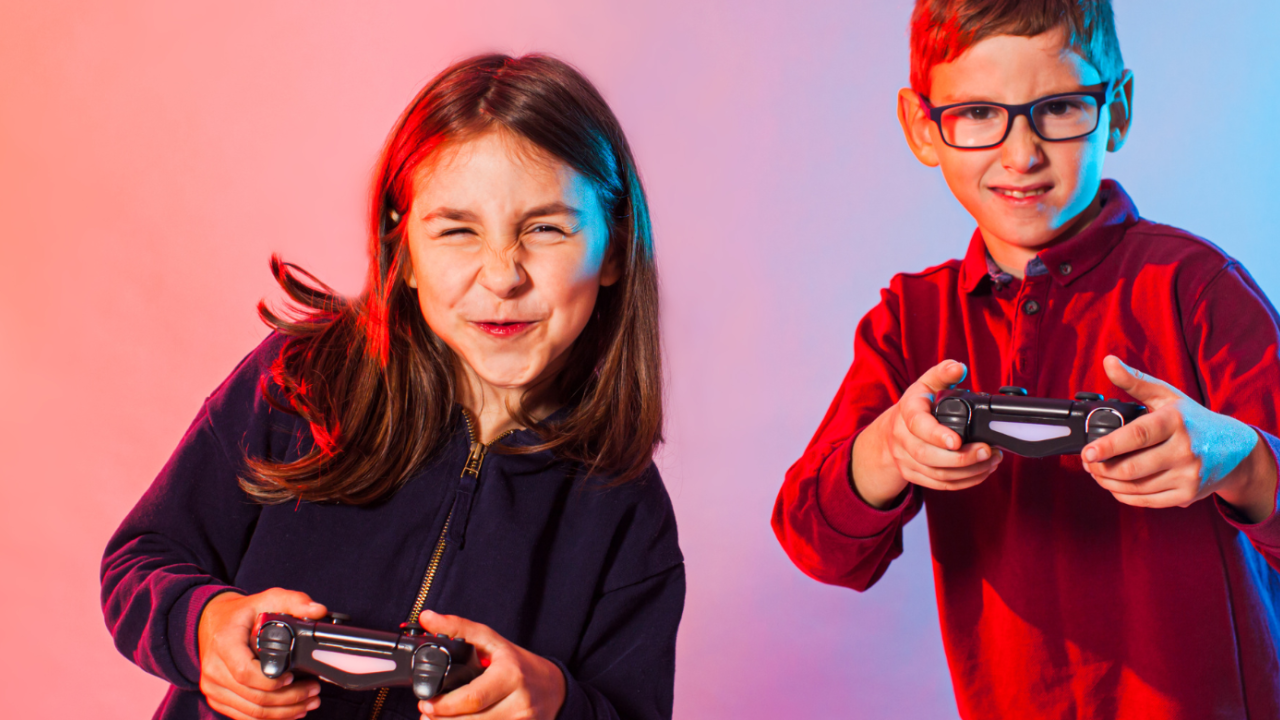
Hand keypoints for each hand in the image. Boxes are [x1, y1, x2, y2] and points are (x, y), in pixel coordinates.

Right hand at [197, 588, 327, 719]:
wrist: (212, 623)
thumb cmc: (242, 613)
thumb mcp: (268, 598)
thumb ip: (295, 601)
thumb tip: (319, 611)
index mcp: (224, 643)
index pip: (245, 672)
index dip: (272, 682)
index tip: (294, 676)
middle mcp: (214, 668)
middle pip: (253, 697)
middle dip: (289, 699)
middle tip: (314, 692)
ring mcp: (213, 687)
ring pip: (251, 711)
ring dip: (284, 713)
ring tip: (309, 703)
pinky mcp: (217, 698)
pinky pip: (244, 716)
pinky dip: (270, 718)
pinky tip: (291, 712)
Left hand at [416, 610, 564, 719]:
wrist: (554, 688)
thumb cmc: (519, 664)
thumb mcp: (493, 642)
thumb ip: (459, 628)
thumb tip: (427, 618)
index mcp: (511, 675)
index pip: (473, 698)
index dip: (445, 705)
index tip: (426, 703)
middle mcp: (520, 702)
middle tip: (425, 712)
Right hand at [852, 359, 1003, 507]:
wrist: (891, 432)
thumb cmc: (916, 406)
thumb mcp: (926, 384)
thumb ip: (943, 374)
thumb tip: (958, 367)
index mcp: (906, 412)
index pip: (918, 425)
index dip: (937, 435)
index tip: (958, 441)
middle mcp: (902, 438)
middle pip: (929, 456)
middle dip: (962, 458)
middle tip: (987, 451)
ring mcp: (906, 459)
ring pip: (937, 474)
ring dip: (969, 471)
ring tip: (992, 460)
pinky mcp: (914, 475)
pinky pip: (940, 485)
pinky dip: (964, 482)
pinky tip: (982, 471)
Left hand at [1082, 356, 1276, 520]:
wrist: (1236, 450)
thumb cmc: (1193, 420)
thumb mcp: (1167, 396)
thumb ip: (1135, 381)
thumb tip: (1108, 362)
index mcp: (1176, 422)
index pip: (1138, 436)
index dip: (1108, 446)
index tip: (1087, 452)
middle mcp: (1185, 450)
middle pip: (1132, 467)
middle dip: (1101, 468)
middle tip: (1087, 462)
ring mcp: (1188, 475)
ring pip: (1136, 487)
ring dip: (1108, 482)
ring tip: (1096, 472)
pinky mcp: (1187, 494)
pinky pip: (1146, 500)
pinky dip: (1124, 495)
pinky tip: (1114, 485)